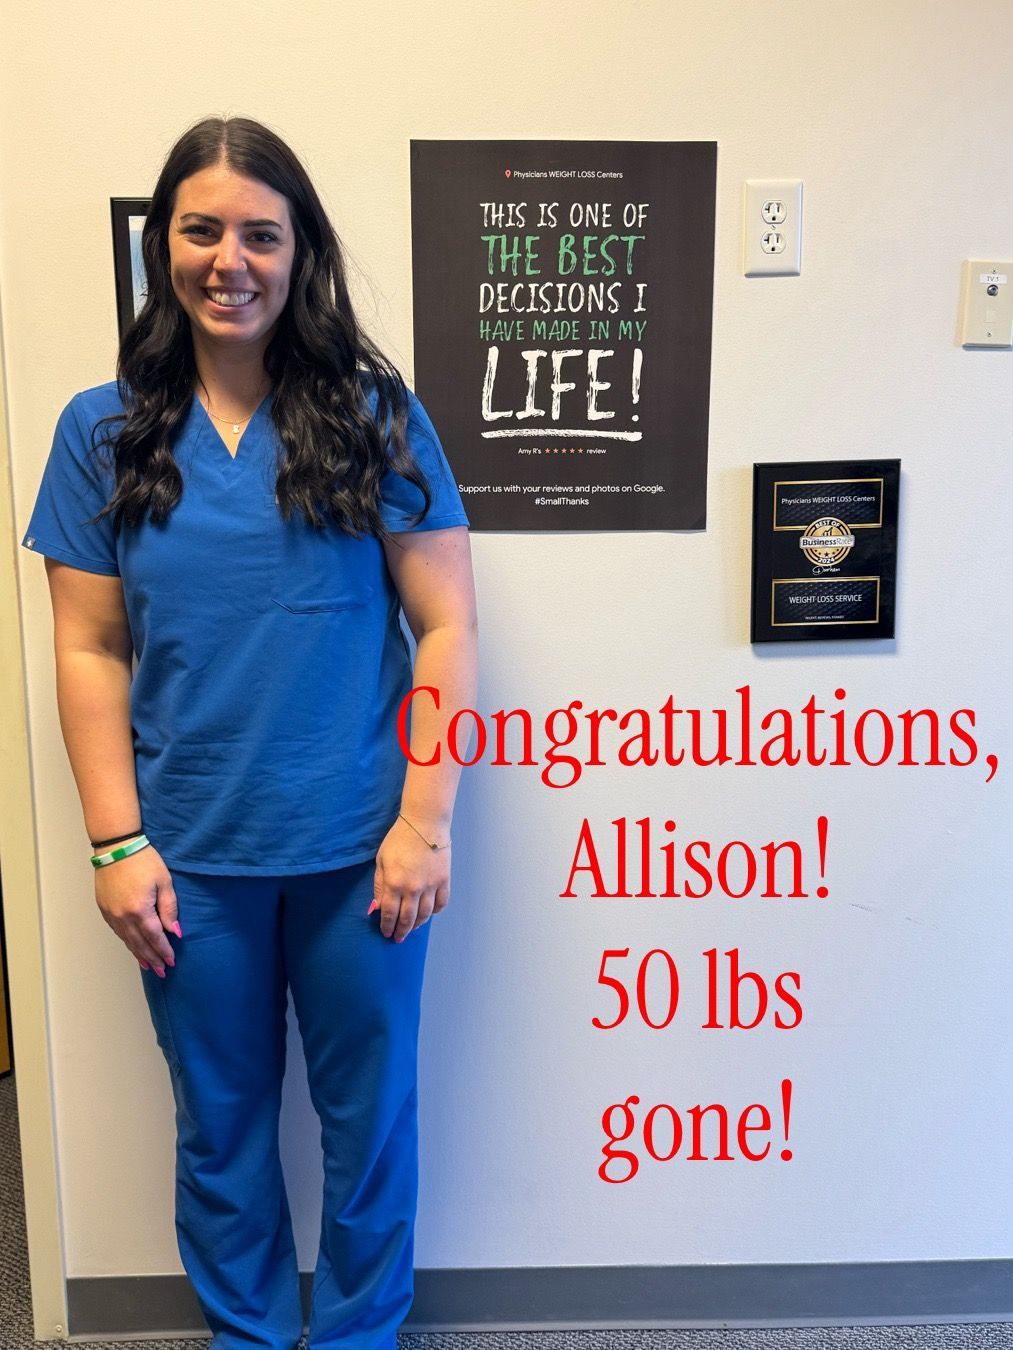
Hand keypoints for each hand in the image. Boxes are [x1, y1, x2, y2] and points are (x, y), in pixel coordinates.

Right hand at [93, 844, 178, 974]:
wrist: (117, 847)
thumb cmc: (144, 861)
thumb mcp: (164, 882)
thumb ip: (169, 908)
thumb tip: (175, 931)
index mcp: (140, 910)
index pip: (155, 937)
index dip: (164, 950)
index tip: (171, 961)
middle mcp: (123, 916)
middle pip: (140, 944)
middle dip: (152, 959)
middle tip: (161, 971)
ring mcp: (111, 914)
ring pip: (127, 940)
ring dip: (139, 954)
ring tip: (148, 966)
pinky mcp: (104, 909)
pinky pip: (117, 932)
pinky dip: (127, 942)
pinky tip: (133, 947)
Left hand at [372, 816, 450, 941]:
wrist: (424, 824)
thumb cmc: (399, 839)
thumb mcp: (382, 861)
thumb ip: (380, 885)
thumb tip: (377, 907)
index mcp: (394, 883)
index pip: (390, 914)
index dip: (387, 927)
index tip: (386, 933)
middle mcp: (413, 889)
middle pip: (408, 919)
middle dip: (402, 931)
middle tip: (398, 938)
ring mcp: (430, 886)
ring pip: (425, 915)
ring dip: (418, 925)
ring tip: (412, 928)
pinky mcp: (444, 880)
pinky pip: (441, 903)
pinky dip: (435, 911)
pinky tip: (429, 913)